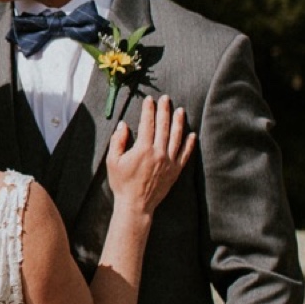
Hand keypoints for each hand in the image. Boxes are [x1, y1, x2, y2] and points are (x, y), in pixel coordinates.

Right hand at [105, 92, 194, 216]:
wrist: (136, 204)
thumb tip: (123, 125)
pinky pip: (185, 154)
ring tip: (180, 110)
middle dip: (164, 110)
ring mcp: (169, 161)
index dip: (149, 110)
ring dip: (178, 122)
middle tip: (166, 98)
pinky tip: (191, 134)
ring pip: (176, 137)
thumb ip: (117, 141)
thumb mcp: (113, 161)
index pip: (147, 123)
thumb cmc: (122, 183)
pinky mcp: (175, 170)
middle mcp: (159, 152)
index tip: (150, 99)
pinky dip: (189, 143)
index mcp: (143, 148)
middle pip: (163, 126)